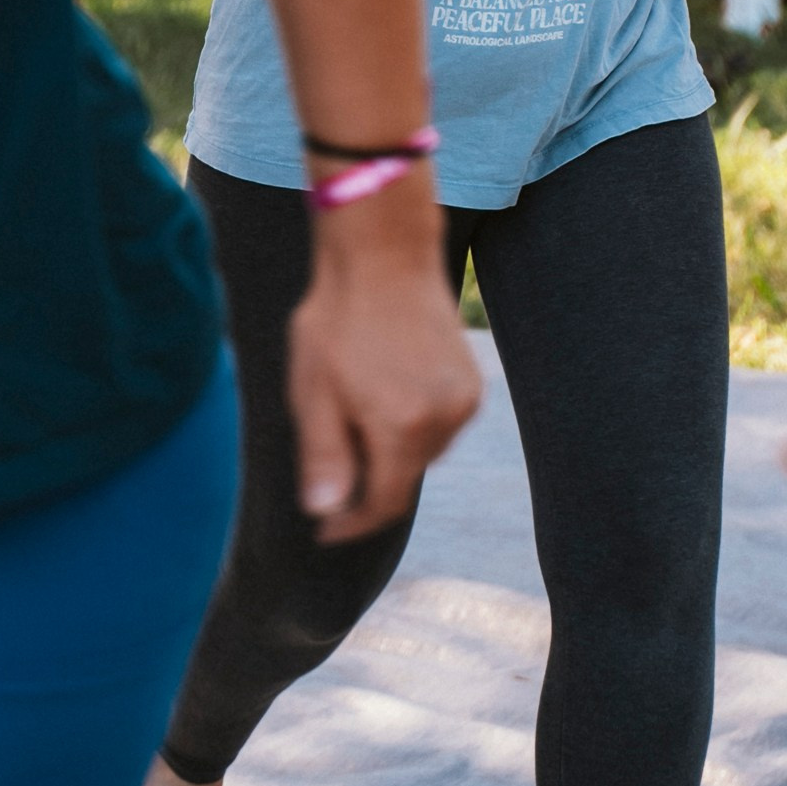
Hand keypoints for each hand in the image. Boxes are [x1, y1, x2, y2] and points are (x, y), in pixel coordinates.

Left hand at [286, 173, 483, 541]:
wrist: (385, 256)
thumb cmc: (339, 318)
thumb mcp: (314, 390)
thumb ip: (324, 456)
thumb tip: (325, 513)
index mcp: (401, 428)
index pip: (382, 505)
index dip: (350, 524)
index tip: (324, 529)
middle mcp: (443, 421)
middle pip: (403, 480)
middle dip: (367, 478)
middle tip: (332, 443)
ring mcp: (463, 400)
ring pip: (423, 454)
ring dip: (392, 449)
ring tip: (358, 404)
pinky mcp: (472, 382)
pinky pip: (441, 425)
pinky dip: (414, 424)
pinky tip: (388, 388)